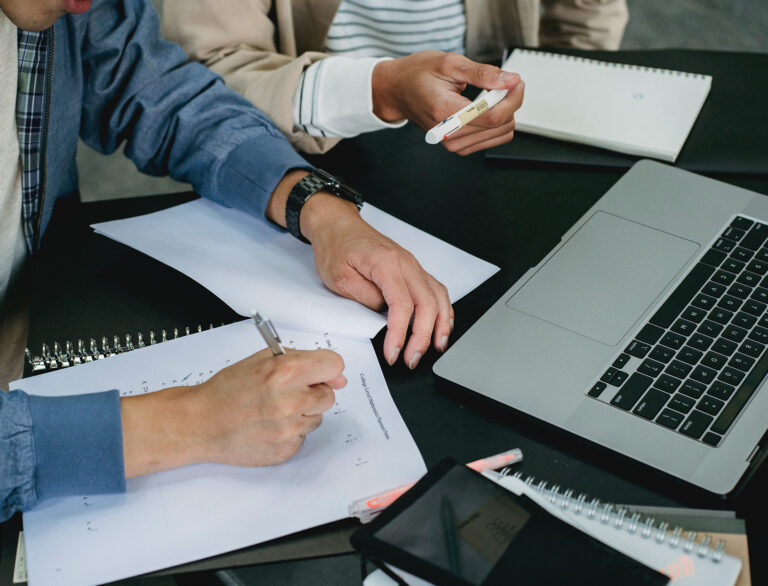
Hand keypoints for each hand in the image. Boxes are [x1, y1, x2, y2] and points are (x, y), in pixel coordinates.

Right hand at [121, 348, 345, 476]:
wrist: (201, 423)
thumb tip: (338, 376)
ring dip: (302, 413)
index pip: (334, 365)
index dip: (327, 368)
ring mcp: (289, 429)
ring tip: (273, 410)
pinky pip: (302, 437)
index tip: (319, 373)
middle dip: (313, 392)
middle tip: (287, 392)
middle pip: (329, 395)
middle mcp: (291, 401)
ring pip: (317, 418)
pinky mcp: (286, 450)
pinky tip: (268, 426)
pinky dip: (290, 431)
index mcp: (286, 372)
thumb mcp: (262, 360)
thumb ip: (301, 360)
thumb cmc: (228, 389)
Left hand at [301, 194, 453, 369]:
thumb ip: (364, 298)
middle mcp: (405, 263)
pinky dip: (443, 309)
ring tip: (436, 347)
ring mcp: (412, 265)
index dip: (400, 334)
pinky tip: (442, 325)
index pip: (402, 305)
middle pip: (427, 303)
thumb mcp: (339, 278)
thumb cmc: (336, 247)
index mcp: (386, 263)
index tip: (394, 353)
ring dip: (441, 324)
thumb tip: (384, 317)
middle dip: (423, 336)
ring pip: (438, 296)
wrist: (338, 225)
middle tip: (413, 358)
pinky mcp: (412, 269)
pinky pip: (436, 290)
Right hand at [372, 50, 524, 155]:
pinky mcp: (459, 147)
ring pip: (501, 133)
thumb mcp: (450, 63)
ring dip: (504, 111)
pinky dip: (496, 122)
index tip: (516, 82)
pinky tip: (485, 108)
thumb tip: (511, 80)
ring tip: (490, 94)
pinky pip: (493, 138)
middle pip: (501, 125)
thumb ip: (483, 74)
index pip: (493, 116)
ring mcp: (454, 144)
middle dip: (510, 101)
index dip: (513, 97)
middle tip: (502, 83)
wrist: (398, 91)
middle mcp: (450, 134)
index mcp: (445, 112)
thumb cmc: (418, 75)